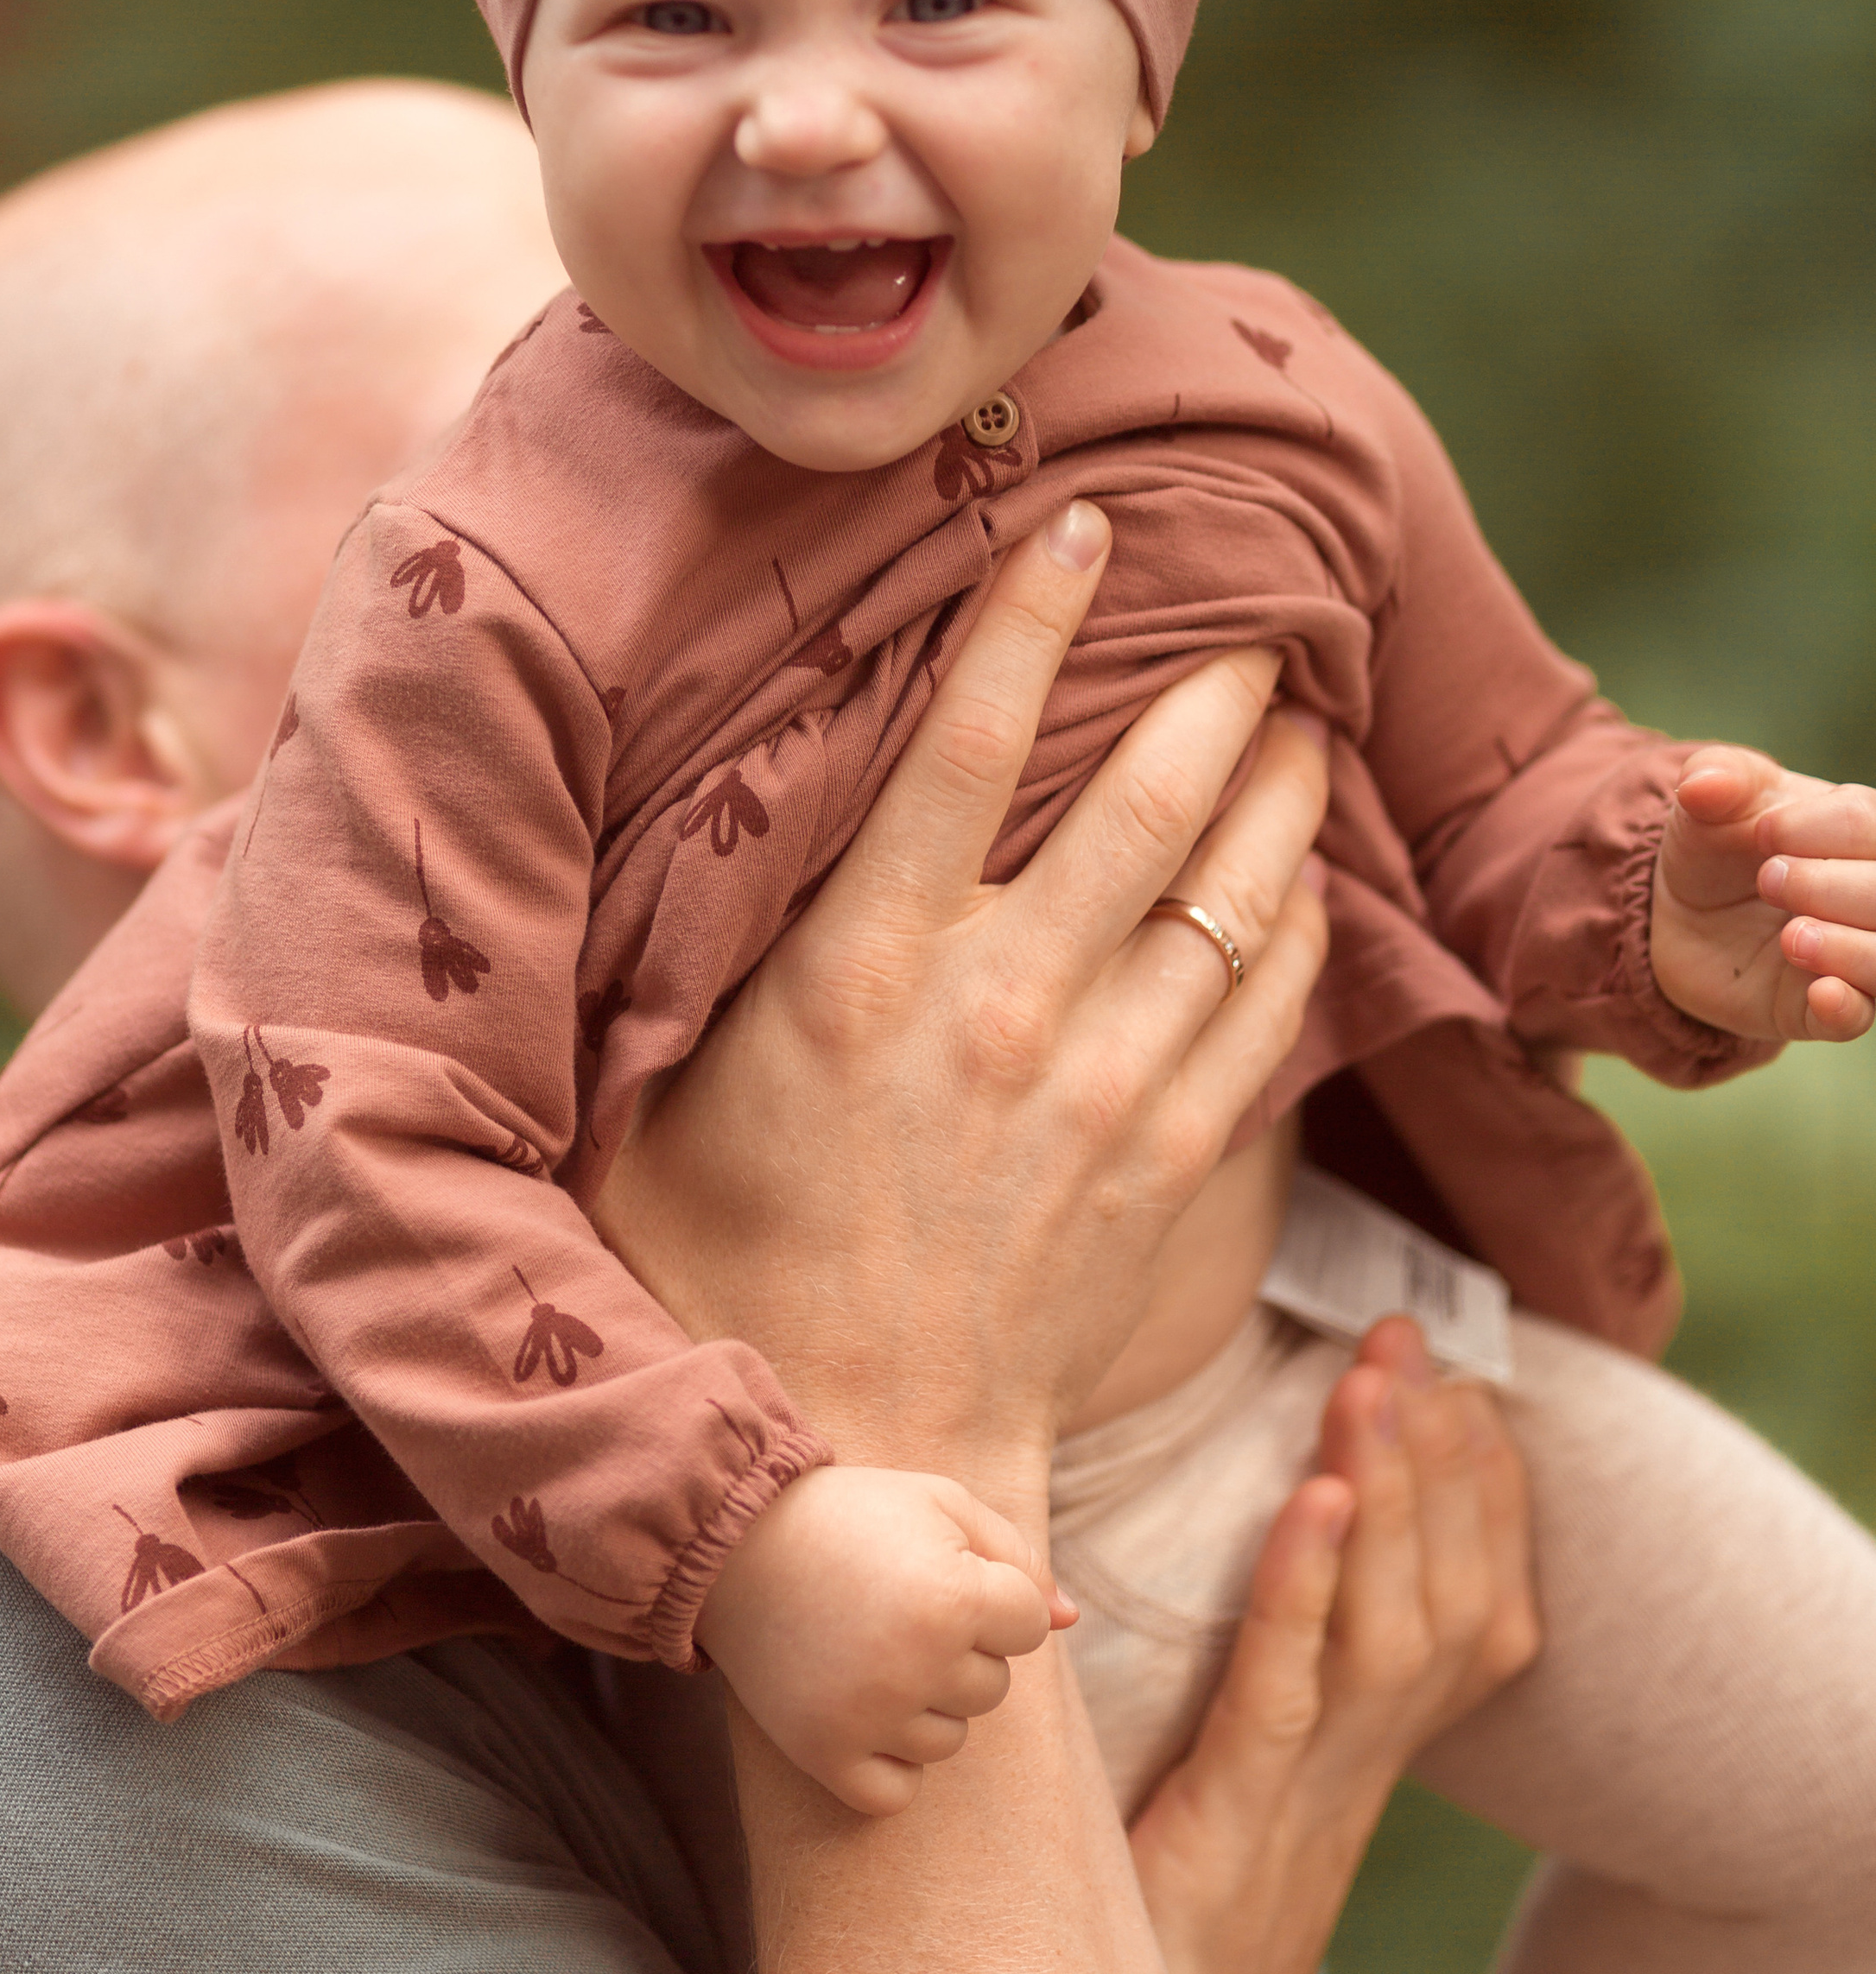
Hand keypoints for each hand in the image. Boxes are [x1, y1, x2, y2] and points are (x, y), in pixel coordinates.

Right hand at [595, 501, 1332, 1512]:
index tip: (1086, 523)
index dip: (1031, 619)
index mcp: (862, 970)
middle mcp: (998, 1010)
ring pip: (1227, 897)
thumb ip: (722, 945)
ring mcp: (1098, 1092)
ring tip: (1297, 720)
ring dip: (1275, 793)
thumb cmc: (720, 1256)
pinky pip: (1262, 1014)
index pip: (961, 745)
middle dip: (1209, 690)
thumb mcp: (673, 1078)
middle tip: (1252, 621)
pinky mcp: (1163, 1169)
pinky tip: (1302, 880)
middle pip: (1141, 802)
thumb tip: (717, 809)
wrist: (852, 1449)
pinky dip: (1294, 928)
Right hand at [693, 1463, 1071, 1815]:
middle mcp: (916, 1666)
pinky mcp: (825, 1757)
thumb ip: (1017, 1556)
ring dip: (925, 1702)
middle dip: (960, 1647)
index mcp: (952, 1598)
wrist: (733, 1543)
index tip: (939, 1569)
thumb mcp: (941, 1504)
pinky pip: (897, 1792)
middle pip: (993, 1686)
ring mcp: (869, 1719)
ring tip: (871, 1647)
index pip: (1029, 1626)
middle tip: (895, 1605)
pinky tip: (861, 1707)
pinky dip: (888, 1760)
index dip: (990, 1593)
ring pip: (951, 1740)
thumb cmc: (852, 1514)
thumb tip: (1071, 1619)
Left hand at [1128, 1318, 1538, 1973]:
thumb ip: (1271, 1658)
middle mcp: (1362, 1765)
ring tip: (1374, 1380)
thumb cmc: (1179, 1898)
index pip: (1466, 1600)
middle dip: (1436, 1457)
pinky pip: (1282, 1689)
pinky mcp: (1230, 1818)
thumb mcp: (1244, 1763)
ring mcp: (1305, 1794)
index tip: (1461, 1374)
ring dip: (1385, 1493)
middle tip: (1411, 1333)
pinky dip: (1303, 1588)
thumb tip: (1267, 1520)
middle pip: (1439, 1593)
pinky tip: (1314, 1499)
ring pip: (1383, 1627)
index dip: (1476, 1489)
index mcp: (1370, 1750)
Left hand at [1651, 749, 1875, 1041]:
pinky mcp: (1821, 1009)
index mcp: (1858, 833)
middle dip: (1831, 885)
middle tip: (1768, 880)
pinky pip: (1857, 1016)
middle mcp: (1868, 895)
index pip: (1867, 821)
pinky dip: (1846, 1007)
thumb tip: (1703, 785)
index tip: (1761, 833)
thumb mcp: (1709, 803)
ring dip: (1848, 947)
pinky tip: (1823, 994)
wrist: (1674, 915)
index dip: (1816, 827)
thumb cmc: (1714, 847)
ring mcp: (1852, 955)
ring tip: (1793, 936)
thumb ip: (1716, 778)